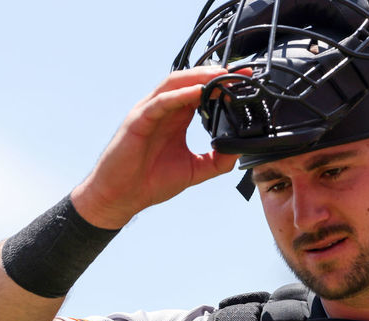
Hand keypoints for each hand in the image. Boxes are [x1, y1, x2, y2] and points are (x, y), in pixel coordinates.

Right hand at [72, 66, 238, 227]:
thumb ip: (217, 160)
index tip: (245, 82)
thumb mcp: (194, 170)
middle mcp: (163, 111)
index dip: (222, 85)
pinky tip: (197, 92)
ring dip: (198, 77)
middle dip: (215, 75)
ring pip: (174, 84)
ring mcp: (149, 113)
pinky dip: (179, 95)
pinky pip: (160, 102)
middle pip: (190, 82)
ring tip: (221, 76)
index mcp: (176, 119)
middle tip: (239, 74)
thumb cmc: (151, 181)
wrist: (123, 197)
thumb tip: (238, 150)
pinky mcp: (137, 121)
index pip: (201, 93)